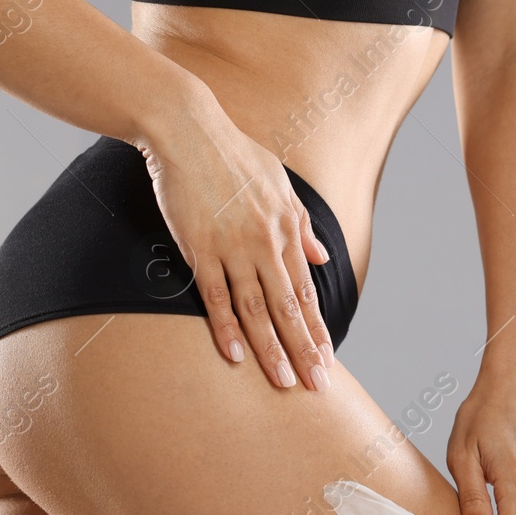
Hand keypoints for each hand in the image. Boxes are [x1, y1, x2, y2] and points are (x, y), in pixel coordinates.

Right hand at [136, 89, 333, 391]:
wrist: (189, 129)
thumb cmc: (234, 154)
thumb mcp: (280, 184)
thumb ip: (301, 225)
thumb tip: (321, 257)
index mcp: (286, 230)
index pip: (306, 291)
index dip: (316, 328)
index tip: (327, 358)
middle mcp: (264, 243)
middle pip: (288, 308)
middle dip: (304, 350)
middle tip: (316, 385)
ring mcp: (232, 247)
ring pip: (256, 309)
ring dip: (271, 348)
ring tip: (284, 381)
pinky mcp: (199, 247)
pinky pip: (215, 295)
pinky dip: (226, 327)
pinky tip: (236, 355)